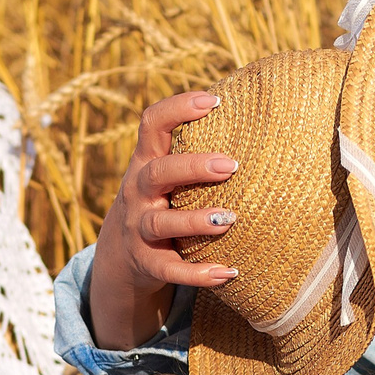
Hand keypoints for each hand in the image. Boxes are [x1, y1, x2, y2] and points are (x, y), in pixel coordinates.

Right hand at [87, 91, 239, 350]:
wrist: (122, 253)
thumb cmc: (163, 198)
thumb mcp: (166, 170)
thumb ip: (192, 146)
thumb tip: (252, 109)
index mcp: (147, 161)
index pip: (152, 124)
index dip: (178, 108)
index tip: (213, 99)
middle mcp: (138, 192)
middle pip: (157, 172)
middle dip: (192, 167)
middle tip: (231, 165)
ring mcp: (139, 229)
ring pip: (160, 223)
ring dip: (195, 220)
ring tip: (229, 219)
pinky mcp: (147, 263)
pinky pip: (170, 271)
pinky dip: (198, 274)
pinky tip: (229, 272)